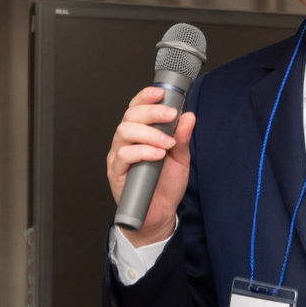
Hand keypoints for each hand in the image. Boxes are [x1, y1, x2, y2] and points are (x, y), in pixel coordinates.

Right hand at [106, 86, 196, 246]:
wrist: (161, 213)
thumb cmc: (166, 184)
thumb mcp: (180, 158)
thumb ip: (182, 137)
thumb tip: (189, 116)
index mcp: (139, 133)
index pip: (137, 107)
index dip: (146, 96)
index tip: (161, 93)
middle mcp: (126, 141)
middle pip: (130, 116)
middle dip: (151, 112)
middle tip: (170, 116)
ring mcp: (119, 156)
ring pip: (124, 132)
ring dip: (148, 133)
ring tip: (167, 143)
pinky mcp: (116, 172)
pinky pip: (124, 155)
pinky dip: (142, 152)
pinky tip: (157, 155)